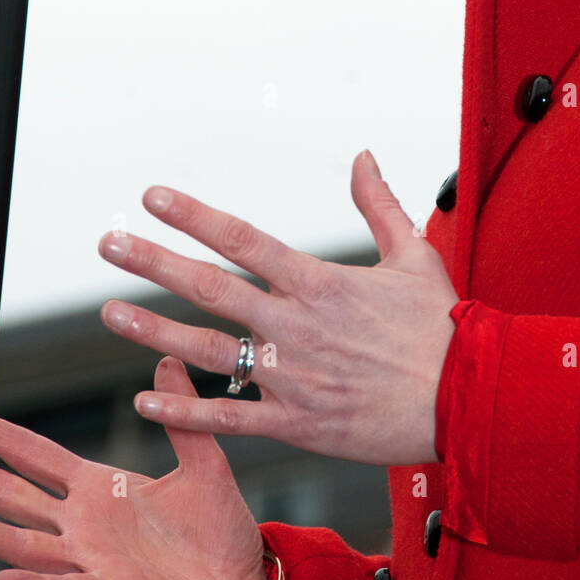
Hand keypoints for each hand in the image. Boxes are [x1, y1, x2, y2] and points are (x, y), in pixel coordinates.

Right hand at [0, 358, 268, 579]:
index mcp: (104, 489)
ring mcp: (95, 559)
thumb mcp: (203, 462)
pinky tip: (6, 576)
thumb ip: (181, 416)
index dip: (8, 440)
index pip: (42, 459)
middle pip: (22, 498)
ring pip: (31, 544)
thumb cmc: (219, 531)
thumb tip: (168, 362)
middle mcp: (88, 524)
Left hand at [97, 151, 458, 464]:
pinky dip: (184, 411)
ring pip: (207, 351)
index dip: (193, 215)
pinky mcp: (297, 423)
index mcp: (319, 282)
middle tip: (110, 245)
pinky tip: (145, 401)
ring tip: (110, 314)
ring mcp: (292, 377)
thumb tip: (362, 156)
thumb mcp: (414, 254)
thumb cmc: (443, 327)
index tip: (153, 197)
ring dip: (152, 332)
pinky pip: (230, 418)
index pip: (242, 239)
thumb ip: (379, 204)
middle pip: (210, 288)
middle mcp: (296, 325)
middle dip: (154, 263)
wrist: (469, 399)